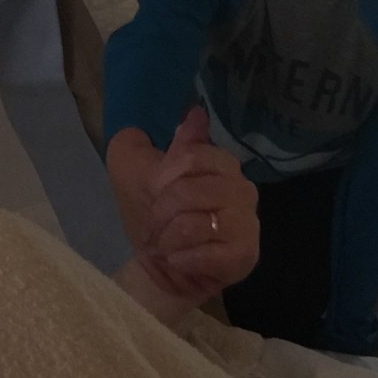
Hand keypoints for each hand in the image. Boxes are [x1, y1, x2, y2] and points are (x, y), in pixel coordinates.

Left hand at [110, 109, 258, 306]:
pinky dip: (182, 258)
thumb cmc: (147, 212)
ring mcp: (247, 223)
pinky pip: (208, 253)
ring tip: (166, 243)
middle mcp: (241, 188)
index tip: (151, 190)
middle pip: (190, 190)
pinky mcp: (245, 255)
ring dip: (168, 237)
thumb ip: (149, 138)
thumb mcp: (130, 168)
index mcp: (220, 162)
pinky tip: (178, 259)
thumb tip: (193, 114)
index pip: (192, 155)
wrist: (154, 264)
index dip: (162, 176)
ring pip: (195, 223)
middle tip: (155, 223)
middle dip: (160, 211)